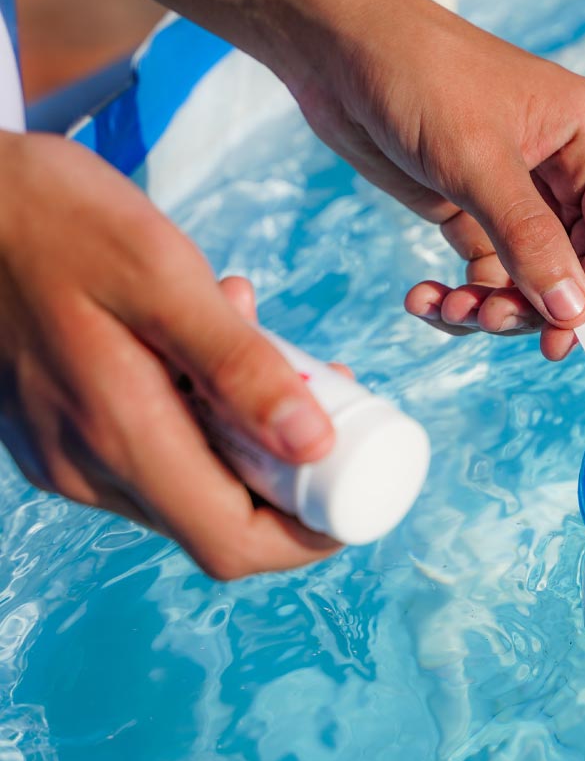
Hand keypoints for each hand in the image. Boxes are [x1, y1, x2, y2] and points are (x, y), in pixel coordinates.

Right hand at [0, 132, 343, 578]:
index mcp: (118, 437)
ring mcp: (64, 455)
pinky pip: (147, 446)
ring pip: (187, 479)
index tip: (357, 483)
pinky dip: (196, 410)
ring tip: (260, 338)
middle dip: (288, 470)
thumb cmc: (49, 216)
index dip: (309, 535)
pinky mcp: (53, 431)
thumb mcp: (161, 274)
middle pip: (218, 517)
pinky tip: (199, 339)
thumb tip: (315, 444)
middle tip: (325, 388)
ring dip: (243, 431)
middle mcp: (86, 467)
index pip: (233, 544)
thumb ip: (238, 365)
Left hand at [163, 0, 584, 359]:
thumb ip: (529, 242)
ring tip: (447, 310)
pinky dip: (463, 299)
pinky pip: (490, 277)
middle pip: (581, 271)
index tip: (560, 343)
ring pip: (534, 284)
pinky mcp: (480, 212)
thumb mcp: (477, 162)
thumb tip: (573, 314)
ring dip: (493, 309)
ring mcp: (526, 196)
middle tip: (485, 320)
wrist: (338, 50)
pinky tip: (424, 298)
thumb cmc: (418, 76)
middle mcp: (571, 171)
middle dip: (534, 306)